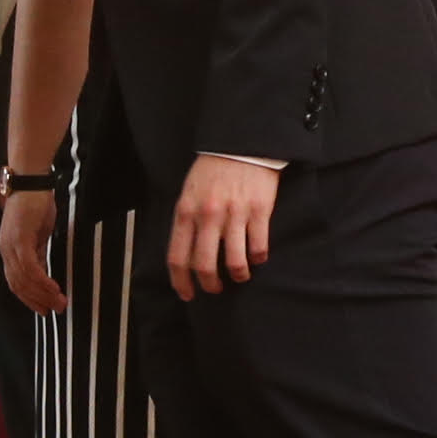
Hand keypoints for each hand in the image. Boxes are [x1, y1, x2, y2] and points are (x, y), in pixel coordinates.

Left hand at [0, 184, 65, 313]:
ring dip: (43, 294)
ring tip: (60, 302)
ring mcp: (11, 246)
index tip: (44, 310)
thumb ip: (37, 252)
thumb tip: (44, 271)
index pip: (15, 282)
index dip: (29, 298)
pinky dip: (42, 280)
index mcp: (8, 250)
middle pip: (18, 285)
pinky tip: (54, 287)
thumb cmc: (36, 204)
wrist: (31, 182)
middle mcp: (5, 250)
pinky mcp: (19, 240)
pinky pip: (30, 267)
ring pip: (24, 280)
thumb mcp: (38, 233)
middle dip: (38, 301)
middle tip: (56, 310)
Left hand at [165, 155, 280, 299]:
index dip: (181, 282)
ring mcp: (234, 214)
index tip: (187, 293)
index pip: (178, 257)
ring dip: (238, 275)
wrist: (241, 143)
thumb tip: (186, 254)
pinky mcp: (258, 211)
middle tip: (215, 288)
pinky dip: (258, 258)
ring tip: (240, 276)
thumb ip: (186, 221)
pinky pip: (258, 246)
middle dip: (210, 284)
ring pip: (235, 261)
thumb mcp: (189, 193)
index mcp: (186, 211)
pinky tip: (257, 257)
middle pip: (205, 265)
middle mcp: (208, 215)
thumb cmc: (213, 170)